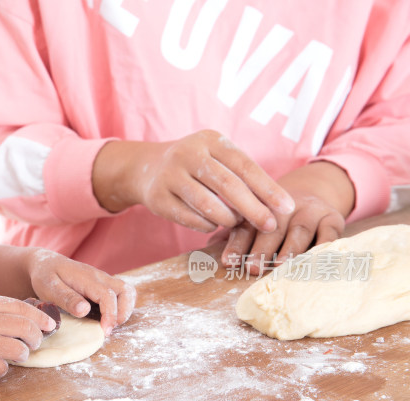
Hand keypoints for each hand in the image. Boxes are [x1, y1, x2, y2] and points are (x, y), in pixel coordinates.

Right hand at [0, 292, 56, 377]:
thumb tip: (22, 314)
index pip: (24, 309)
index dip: (41, 319)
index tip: (49, 325)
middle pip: (26, 330)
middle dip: (36, 339)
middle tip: (33, 343)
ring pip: (18, 351)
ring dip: (21, 355)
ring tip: (15, 354)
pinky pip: (0, 369)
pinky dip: (2, 368)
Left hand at [25, 249, 135, 334]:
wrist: (45, 263)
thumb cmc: (45, 276)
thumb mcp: (49, 287)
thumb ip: (66, 298)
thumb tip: (84, 311)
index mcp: (86, 278)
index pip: (107, 295)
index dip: (110, 315)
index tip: (105, 331)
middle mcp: (99, 277)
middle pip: (126, 290)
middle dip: (124, 312)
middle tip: (109, 328)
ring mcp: (103, 280)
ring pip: (127, 291)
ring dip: (125, 310)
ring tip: (111, 324)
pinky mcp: (103, 285)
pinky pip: (121, 294)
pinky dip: (121, 307)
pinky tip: (107, 318)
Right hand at [92, 131, 294, 232]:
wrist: (146, 168)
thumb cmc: (197, 166)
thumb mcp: (217, 157)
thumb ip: (243, 176)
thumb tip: (278, 206)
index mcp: (210, 140)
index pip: (245, 166)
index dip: (268, 189)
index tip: (287, 208)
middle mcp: (188, 154)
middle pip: (227, 185)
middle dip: (253, 208)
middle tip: (270, 226)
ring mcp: (170, 175)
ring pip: (207, 204)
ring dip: (228, 219)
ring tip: (238, 223)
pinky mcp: (157, 198)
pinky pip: (189, 218)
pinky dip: (206, 225)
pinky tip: (214, 224)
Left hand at [219, 161, 354, 273]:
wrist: (315, 195)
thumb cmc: (275, 223)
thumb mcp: (255, 225)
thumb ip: (237, 240)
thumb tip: (212, 257)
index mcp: (259, 210)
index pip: (246, 227)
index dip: (237, 245)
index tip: (229, 262)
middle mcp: (283, 209)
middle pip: (272, 228)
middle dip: (262, 249)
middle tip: (253, 268)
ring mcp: (310, 212)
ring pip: (299, 230)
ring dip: (290, 250)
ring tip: (281, 266)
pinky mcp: (333, 218)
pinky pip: (329, 233)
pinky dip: (323, 247)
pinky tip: (316, 261)